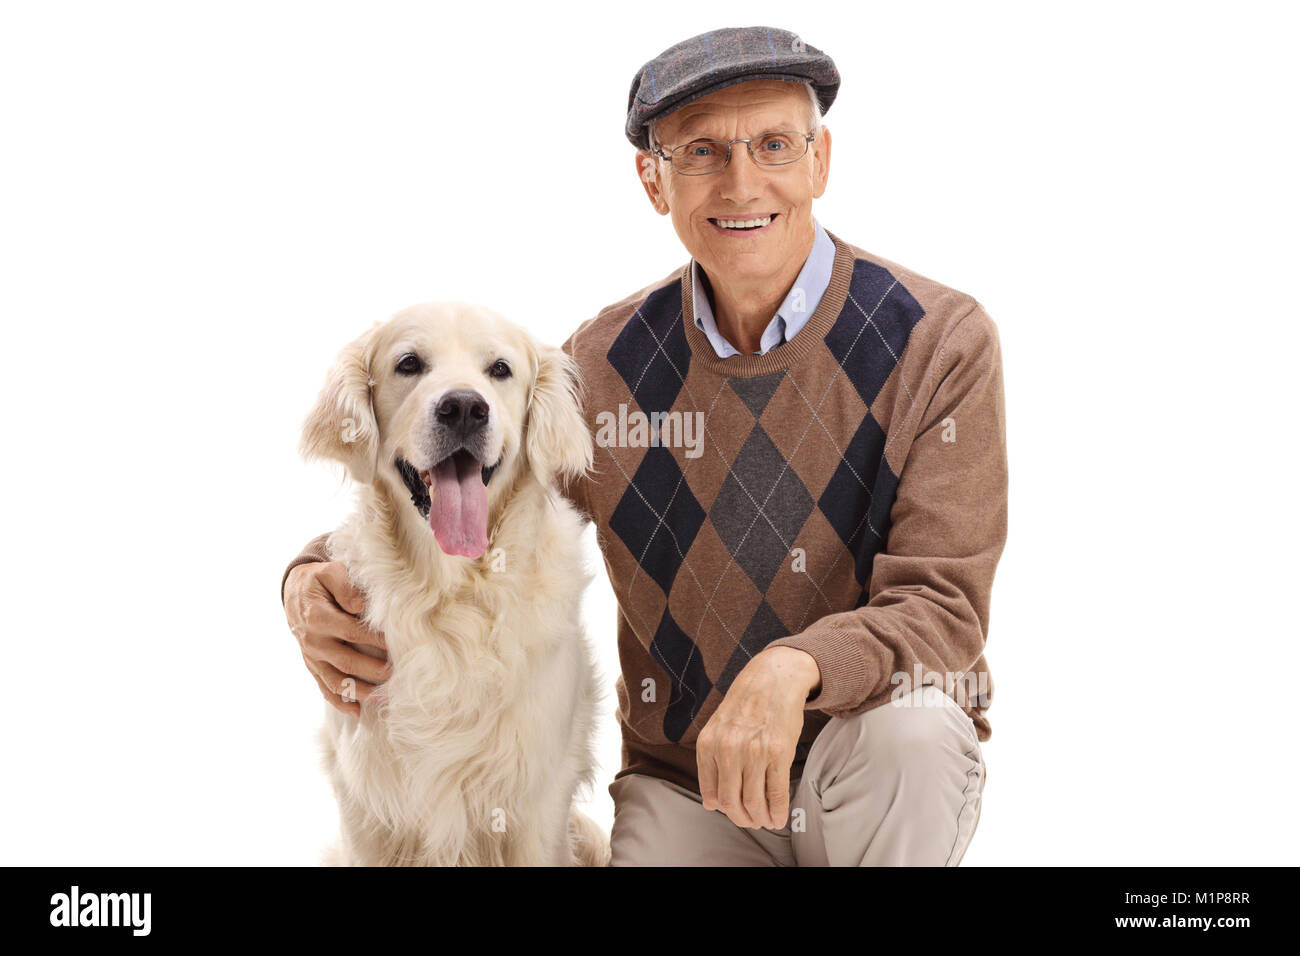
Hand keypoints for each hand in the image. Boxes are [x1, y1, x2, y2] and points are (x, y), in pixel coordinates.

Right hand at [284, 561, 390, 716]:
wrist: (296, 590)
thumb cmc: (320, 580)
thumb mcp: (330, 572)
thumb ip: (345, 586)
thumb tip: (360, 604)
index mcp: (317, 616)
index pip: (351, 632)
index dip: (374, 640)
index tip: (396, 644)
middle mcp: (312, 640)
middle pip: (346, 660)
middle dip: (372, 670)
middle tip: (396, 675)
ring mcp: (311, 656)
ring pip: (335, 679)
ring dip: (359, 691)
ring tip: (382, 698)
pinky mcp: (312, 665)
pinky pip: (324, 686)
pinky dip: (339, 701)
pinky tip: (356, 711)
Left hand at [696, 647, 819, 828]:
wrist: (773, 678)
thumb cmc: (746, 704)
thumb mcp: (718, 728)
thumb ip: (710, 762)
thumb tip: (711, 804)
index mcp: (708, 744)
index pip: (711, 793)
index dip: (723, 810)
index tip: (734, 813)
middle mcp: (728, 750)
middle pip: (731, 802)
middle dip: (742, 819)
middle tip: (751, 822)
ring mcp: (754, 752)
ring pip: (754, 802)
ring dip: (760, 818)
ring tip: (765, 821)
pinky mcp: (779, 753)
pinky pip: (777, 793)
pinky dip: (778, 812)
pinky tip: (780, 818)